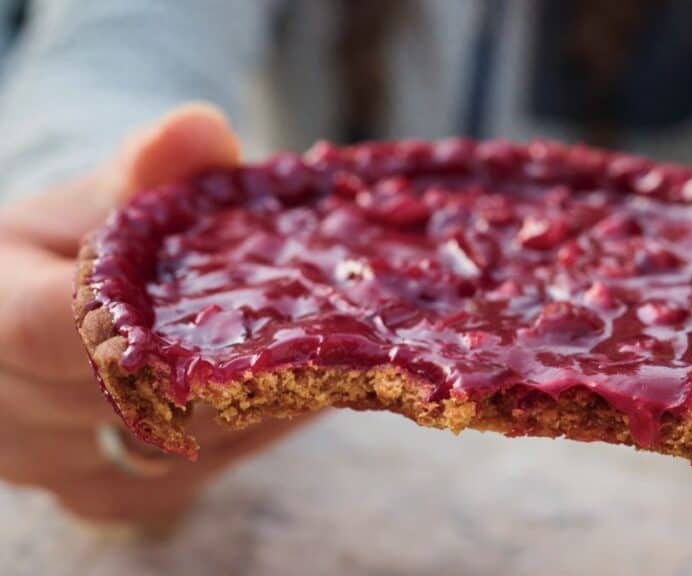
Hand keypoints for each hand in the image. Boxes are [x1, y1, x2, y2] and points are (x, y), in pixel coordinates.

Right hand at [0, 104, 312, 525]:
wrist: (42, 307)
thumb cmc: (71, 242)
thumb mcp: (99, 194)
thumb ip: (148, 168)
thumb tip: (203, 129)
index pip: (52, 328)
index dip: (150, 321)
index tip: (244, 306)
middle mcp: (3, 407)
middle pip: (133, 396)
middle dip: (227, 361)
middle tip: (327, 326)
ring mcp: (50, 465)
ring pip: (175, 443)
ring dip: (252, 401)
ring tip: (324, 354)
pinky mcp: (104, 494)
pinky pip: (192, 473)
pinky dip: (250, 431)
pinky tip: (297, 391)